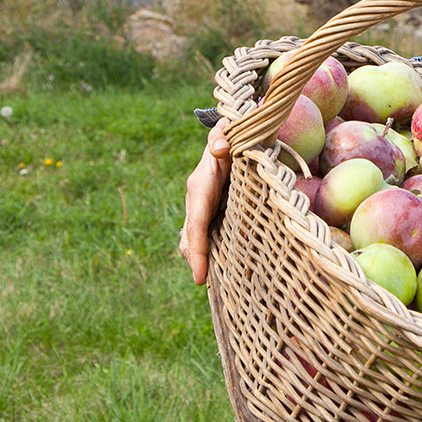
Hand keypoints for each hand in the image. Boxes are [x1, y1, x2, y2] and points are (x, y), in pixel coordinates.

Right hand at [179, 119, 229, 285]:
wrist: (229, 139)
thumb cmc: (231, 137)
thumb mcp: (227, 134)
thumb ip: (222, 138)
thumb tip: (221, 146)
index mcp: (200, 186)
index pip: (196, 223)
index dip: (197, 251)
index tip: (199, 278)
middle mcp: (196, 201)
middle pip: (190, 239)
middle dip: (197, 263)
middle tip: (208, 287)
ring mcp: (202, 209)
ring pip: (194, 242)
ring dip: (204, 262)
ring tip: (217, 285)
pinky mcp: (211, 214)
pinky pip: (206, 238)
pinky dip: (211, 255)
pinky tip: (223, 272)